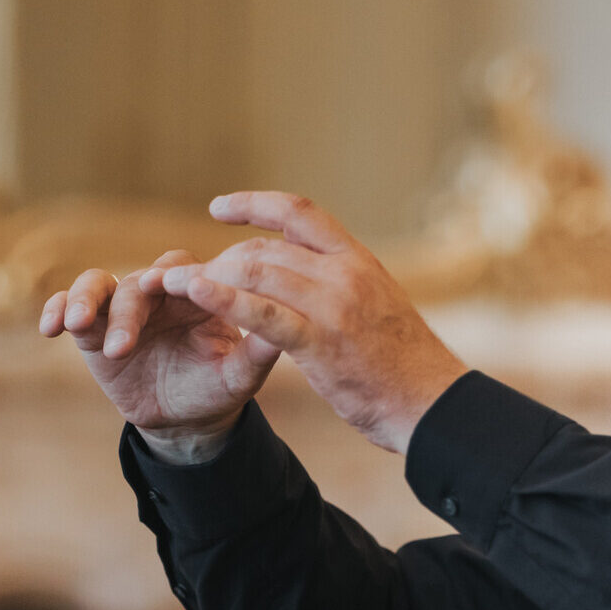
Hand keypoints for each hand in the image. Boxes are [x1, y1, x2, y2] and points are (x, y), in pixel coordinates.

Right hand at [39, 249, 281, 462]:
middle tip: (124, 336)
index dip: (175, 278)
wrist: (185, 420)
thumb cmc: (218, 388)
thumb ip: (261, 349)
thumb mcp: (243, 374)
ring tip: (78, 325)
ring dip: (86, 300)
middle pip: (140, 280)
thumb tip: (289, 322)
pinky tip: (50, 328)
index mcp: (198, 294)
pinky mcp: (93, 329)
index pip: (185, 271)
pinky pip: (69, 308)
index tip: (169, 289)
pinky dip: (56, 309)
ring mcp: (124, 308)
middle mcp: (160, 294)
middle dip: (130, 306)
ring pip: (99, 285)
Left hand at [148, 192, 467, 453]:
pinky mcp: (322, 341)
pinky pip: (263, 313)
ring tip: (175, 287)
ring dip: (211, 276)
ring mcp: (334, 305)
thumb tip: (317, 281)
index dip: (255, 204)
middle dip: (222, 259)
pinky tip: (196, 294)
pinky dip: (225, 299)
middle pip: (268, 247)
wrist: (434, 405)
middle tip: (191, 279)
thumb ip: (347, 289)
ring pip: (258, 271)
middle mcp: (346, 273)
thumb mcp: (380, 311)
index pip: (301, 213)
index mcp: (361, 261)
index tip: (219, 208)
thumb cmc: (407, 368)